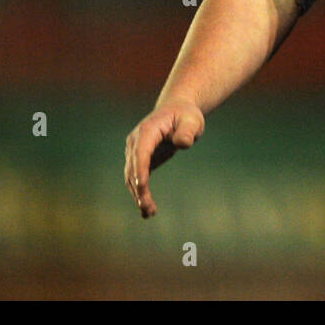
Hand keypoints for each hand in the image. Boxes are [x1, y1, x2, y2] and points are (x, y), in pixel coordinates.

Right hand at [124, 100, 205, 218]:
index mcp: (147, 131)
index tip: (142, 186)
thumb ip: (187, 131)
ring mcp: (135, 151)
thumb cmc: (185, 115)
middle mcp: (136, 141)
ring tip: (149, 213)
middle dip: (139, 189)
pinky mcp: (139, 160)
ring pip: (132, 177)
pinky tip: (148, 209)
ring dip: (138, 195)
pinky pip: (136, 179)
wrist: (177, 110)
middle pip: (133, 168)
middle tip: (148, 209)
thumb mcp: (192, 120)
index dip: (140, 168)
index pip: (141, 152)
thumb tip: (182, 143)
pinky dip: (140, 193)